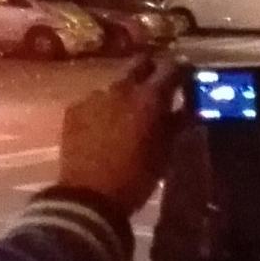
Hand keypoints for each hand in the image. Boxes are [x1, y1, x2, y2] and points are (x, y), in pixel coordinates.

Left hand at [55, 55, 186, 217]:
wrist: (88, 196)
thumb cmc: (135, 178)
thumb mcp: (164, 153)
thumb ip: (175, 125)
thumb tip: (186, 108)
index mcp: (149, 98)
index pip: (171, 68)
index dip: (181, 70)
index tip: (186, 75)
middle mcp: (121, 89)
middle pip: (139, 64)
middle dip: (150, 70)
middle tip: (156, 86)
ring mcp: (93, 96)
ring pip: (115, 84)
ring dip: (124, 94)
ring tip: (126, 113)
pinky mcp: (73, 109)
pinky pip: (94, 101)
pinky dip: (102, 109)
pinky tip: (102, 127)